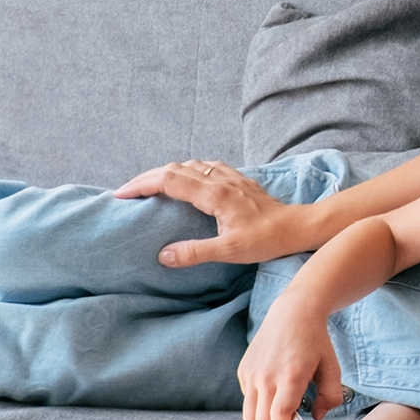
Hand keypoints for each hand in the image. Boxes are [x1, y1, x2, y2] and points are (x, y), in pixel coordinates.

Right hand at [113, 159, 307, 266]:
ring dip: (166, 172)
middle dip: (147, 177)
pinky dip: (187, 170)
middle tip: (127, 192)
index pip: (169, 180)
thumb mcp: (229, 252)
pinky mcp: (239, 180)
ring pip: (190, 164)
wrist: (298, 226)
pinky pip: (206, 166)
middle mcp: (220, 180)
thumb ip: (194, 253)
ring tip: (149, 186)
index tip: (121, 194)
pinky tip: (186, 179)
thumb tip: (162, 255)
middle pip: (175, 168)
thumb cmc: (266, 240)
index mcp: (214, 194)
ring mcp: (231, 177)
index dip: (142, 184)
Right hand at [239, 301, 343, 419]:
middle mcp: (266, 376)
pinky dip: (258, 410)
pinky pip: (248, 400)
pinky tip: (272, 407)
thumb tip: (316, 418)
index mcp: (291, 376)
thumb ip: (330, 396)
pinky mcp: (244, 371)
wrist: (293, 313)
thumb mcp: (332, 367)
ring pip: (250, 416)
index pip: (280, 418)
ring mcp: (252, 374)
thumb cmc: (316, 340)